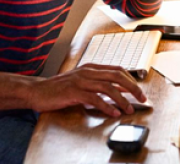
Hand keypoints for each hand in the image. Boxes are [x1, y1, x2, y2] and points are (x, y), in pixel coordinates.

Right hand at [25, 64, 145, 116]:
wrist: (38, 90)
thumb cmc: (59, 88)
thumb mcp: (81, 82)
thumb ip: (97, 84)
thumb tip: (117, 91)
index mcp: (91, 68)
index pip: (118, 70)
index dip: (132, 80)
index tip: (140, 91)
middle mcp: (88, 71)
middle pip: (117, 76)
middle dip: (132, 88)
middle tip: (142, 99)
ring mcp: (81, 81)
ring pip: (108, 87)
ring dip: (122, 99)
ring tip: (128, 110)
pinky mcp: (74, 92)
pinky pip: (94, 98)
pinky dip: (106, 106)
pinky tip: (113, 113)